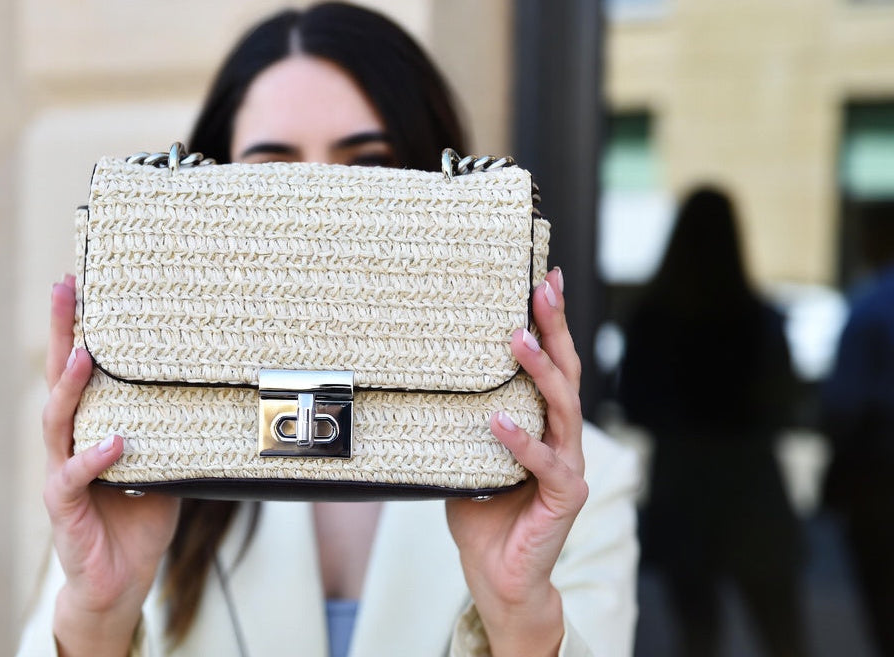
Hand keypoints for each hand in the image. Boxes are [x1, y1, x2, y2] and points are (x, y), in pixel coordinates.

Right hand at [42, 275, 179, 655]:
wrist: (117, 582)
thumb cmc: (138, 520)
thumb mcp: (166, 466)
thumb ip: (175, 432)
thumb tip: (213, 393)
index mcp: (90, 427)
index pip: (82, 369)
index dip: (80, 326)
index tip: (82, 281)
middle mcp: (68, 442)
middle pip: (58, 377)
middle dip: (62, 331)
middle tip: (65, 287)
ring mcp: (60, 472)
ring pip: (56, 420)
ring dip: (70, 385)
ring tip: (86, 354)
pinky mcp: (63, 508)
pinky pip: (72, 476)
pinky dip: (94, 457)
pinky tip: (115, 441)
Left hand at [446, 267, 586, 656]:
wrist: (499, 575)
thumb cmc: (484, 515)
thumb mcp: (464, 457)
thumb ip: (458, 423)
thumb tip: (422, 381)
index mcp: (544, 425)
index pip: (553, 366)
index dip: (551, 324)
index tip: (544, 280)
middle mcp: (564, 438)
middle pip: (567, 373)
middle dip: (555, 328)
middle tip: (543, 289)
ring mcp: (569, 466)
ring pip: (563, 408)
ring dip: (540, 371)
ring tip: (517, 339)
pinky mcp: (565, 497)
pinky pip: (546, 463)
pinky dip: (522, 440)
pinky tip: (499, 420)